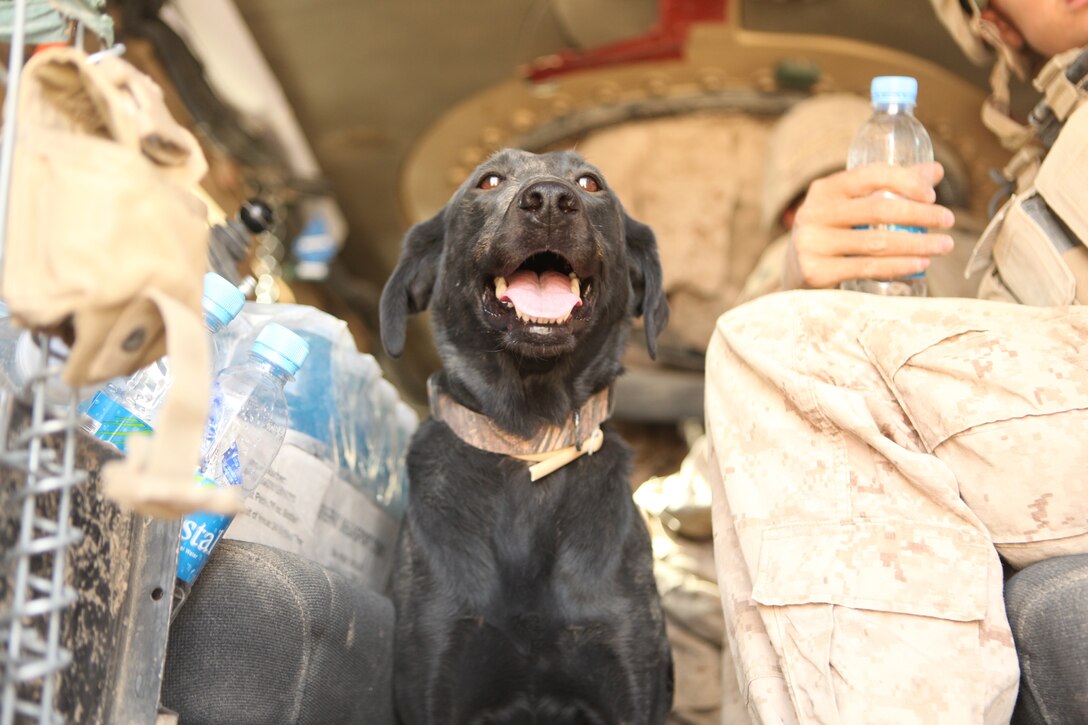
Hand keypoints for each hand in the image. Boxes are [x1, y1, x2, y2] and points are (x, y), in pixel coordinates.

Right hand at [782, 162, 956, 290]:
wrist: (795, 272)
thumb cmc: (833, 233)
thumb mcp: (852, 206)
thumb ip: (888, 188)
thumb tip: (934, 170)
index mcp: (825, 189)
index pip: (870, 175)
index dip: (905, 181)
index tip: (932, 195)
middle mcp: (814, 212)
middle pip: (878, 209)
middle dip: (920, 215)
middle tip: (948, 221)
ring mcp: (812, 243)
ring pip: (877, 242)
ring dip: (918, 243)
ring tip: (944, 245)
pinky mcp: (815, 271)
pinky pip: (867, 267)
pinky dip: (899, 266)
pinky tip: (921, 264)